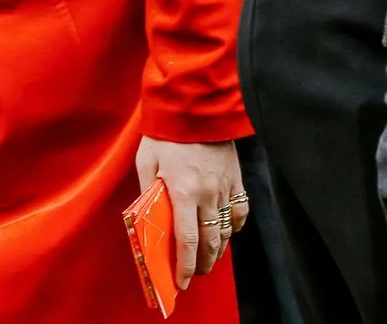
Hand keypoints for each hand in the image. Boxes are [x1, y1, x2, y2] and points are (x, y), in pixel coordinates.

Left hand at [136, 137, 246, 290]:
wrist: (195, 105)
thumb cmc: (165, 133)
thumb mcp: (146, 161)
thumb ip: (147, 192)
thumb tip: (148, 220)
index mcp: (183, 191)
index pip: (187, 239)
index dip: (185, 265)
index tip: (182, 282)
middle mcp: (207, 194)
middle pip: (210, 241)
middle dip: (202, 264)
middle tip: (194, 274)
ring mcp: (225, 188)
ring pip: (226, 231)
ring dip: (217, 250)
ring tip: (208, 259)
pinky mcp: (236, 179)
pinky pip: (240, 211)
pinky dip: (235, 226)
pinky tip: (227, 232)